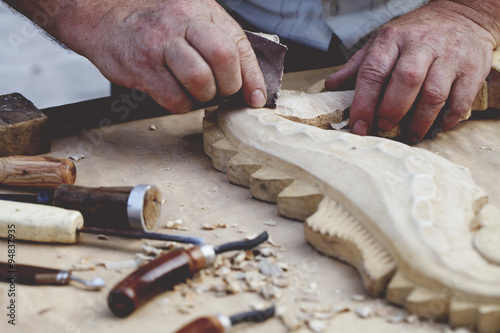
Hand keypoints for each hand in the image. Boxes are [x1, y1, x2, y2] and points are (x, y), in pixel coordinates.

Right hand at [81, 0, 266, 112]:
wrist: (106, 19)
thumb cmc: (158, 24)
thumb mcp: (196, 21)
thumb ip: (225, 47)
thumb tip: (253, 90)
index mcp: (201, 11)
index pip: (238, 45)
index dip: (252, 77)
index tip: (255, 98)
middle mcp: (181, 23)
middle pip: (223, 58)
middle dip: (228, 85)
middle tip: (219, 90)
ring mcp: (160, 45)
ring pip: (199, 81)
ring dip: (203, 96)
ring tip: (195, 90)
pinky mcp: (142, 68)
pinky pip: (174, 99)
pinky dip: (180, 104)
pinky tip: (173, 92)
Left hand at [325, 1, 496, 141]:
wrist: (462, 14)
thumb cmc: (415, 33)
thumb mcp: (383, 41)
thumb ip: (358, 65)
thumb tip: (331, 86)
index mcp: (392, 40)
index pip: (373, 72)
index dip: (363, 103)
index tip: (358, 126)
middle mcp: (421, 45)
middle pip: (406, 80)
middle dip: (392, 110)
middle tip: (385, 127)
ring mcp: (449, 57)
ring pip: (434, 94)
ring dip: (419, 121)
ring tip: (410, 135)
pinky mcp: (472, 69)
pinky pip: (460, 100)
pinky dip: (447, 119)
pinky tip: (436, 127)